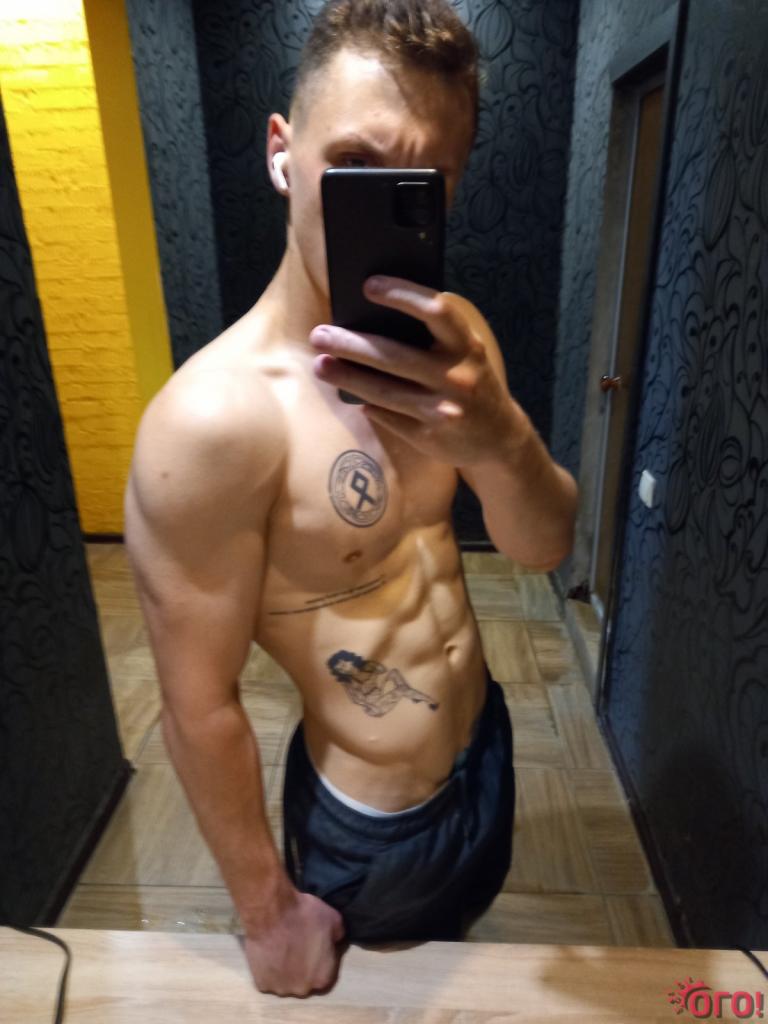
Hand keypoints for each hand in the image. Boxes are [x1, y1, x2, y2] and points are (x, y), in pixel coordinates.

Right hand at [243, 885, 345, 996]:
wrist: (271, 913)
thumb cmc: (305, 916)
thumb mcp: (334, 919)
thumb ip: (338, 936)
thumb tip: (334, 941)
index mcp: (322, 978)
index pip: (325, 971)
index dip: (320, 957)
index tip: (314, 943)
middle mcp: (302, 989)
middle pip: (304, 979)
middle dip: (302, 965)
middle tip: (297, 944)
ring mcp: (280, 989)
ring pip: (285, 980)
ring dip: (285, 968)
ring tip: (281, 946)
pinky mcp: (261, 983)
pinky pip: (267, 977)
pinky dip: (268, 967)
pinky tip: (269, 951)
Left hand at [309, 275, 524, 466]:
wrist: (500, 438)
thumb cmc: (472, 381)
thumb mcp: (466, 353)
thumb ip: (434, 337)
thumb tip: (372, 318)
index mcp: (468, 346)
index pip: (436, 311)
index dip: (402, 294)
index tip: (368, 285)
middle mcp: (458, 377)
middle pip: (395, 356)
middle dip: (351, 343)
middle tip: (319, 334)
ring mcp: (444, 411)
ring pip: (384, 392)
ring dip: (347, 377)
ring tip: (320, 365)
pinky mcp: (430, 438)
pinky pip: (389, 417)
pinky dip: (368, 405)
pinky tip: (349, 395)